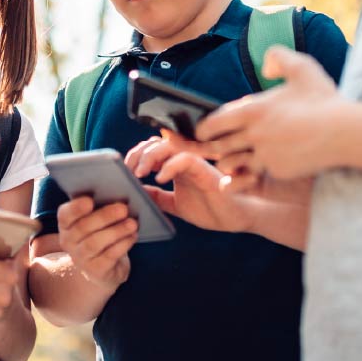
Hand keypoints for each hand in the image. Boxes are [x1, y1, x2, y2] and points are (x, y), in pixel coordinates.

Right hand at [55, 196, 137, 290]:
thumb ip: (102, 204)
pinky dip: (122, 245)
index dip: (76, 208)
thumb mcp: (98, 219)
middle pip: (83, 227)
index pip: (65, 214)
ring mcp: (80, 258)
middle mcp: (69, 241)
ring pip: (95, 243)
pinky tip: (133, 236)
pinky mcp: (95, 271)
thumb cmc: (101, 233)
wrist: (105, 267)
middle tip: (123, 208)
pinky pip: (108, 256)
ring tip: (132, 223)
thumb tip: (123, 192)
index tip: (90, 200)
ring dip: (116, 231)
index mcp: (67, 224)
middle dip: (104, 216)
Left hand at [126, 135, 251, 232]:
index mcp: (176, 164)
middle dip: (137, 154)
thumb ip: (158, 197)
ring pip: (169, 144)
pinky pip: (185, 158)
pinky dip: (170, 165)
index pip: (152, 148)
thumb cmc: (211, 209)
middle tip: (129, 171)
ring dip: (150, 156)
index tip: (124, 172)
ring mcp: (196, 162)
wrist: (237, 218)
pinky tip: (160, 178)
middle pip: (156, 141)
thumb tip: (136, 193)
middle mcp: (185, 159)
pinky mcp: (205, 169)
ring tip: (140, 174)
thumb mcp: (175, 204)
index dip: (135, 156)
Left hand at [195, 47, 340, 182]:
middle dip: (211, 148)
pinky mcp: (277, 171)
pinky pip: (255, 174)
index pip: (214, 122)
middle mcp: (254, 134)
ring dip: (229, 162)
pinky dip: (250, 172)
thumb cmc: (324, 100)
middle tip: (206, 148)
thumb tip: (265, 66)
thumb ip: (279, 58)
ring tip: (229, 160)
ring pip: (233, 163)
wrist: (345, 133)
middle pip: (219, 146)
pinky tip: (251, 170)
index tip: (202, 131)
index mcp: (254, 110)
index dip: (204, 128)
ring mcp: (265, 155)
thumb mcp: (302, 67)